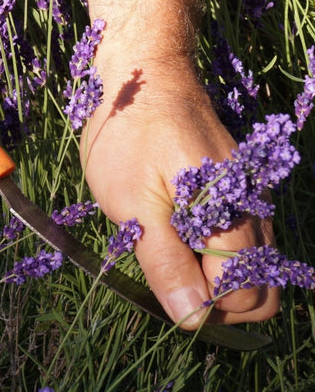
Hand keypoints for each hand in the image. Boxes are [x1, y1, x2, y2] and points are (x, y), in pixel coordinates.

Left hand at [82, 60, 279, 328]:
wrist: (146, 73)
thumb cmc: (130, 135)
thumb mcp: (134, 203)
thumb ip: (165, 262)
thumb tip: (193, 318)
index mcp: (232, 215)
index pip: (245, 293)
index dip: (206, 307)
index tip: (165, 292)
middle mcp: (253, 209)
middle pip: (260, 286)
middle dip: (216, 299)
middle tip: (165, 279)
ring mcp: (248, 196)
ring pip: (251, 264)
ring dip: (212, 275)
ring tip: (167, 252)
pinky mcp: (235, 186)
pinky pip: (238, 236)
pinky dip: (213, 249)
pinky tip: (176, 230)